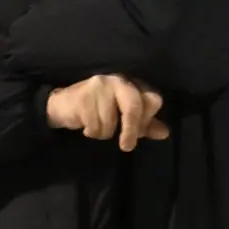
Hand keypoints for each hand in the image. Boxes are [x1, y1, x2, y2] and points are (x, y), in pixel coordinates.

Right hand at [45, 74, 168, 150]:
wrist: (64, 105)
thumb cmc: (97, 110)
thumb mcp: (124, 116)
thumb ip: (143, 124)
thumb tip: (164, 133)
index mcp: (133, 84)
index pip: (152, 100)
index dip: (148, 119)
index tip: (140, 132)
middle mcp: (120, 81)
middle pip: (134, 108)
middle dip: (131, 130)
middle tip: (127, 147)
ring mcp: (101, 87)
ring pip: (111, 121)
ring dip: (103, 133)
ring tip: (96, 128)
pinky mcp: (84, 97)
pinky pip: (94, 125)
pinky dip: (91, 132)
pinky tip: (86, 126)